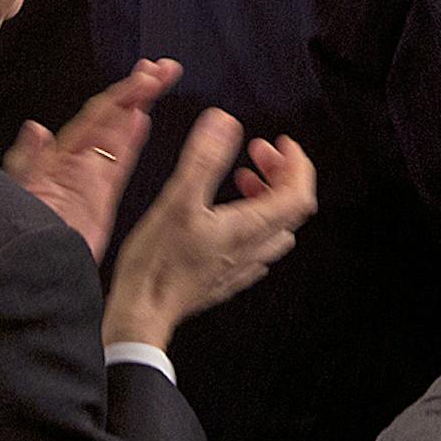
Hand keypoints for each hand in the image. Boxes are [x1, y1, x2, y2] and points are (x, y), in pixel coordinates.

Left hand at [4, 58, 180, 262]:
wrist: (34, 266)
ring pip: (120, 133)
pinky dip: (132, 139)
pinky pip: (120, 161)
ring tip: (160, 83)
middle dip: (137, 90)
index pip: (95, 114)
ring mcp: (91, 177)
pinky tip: (142, 121)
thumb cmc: (19, 229)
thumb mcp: (16, 188)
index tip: (144, 72)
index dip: (121, 92)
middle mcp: (75, 161)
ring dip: (139, 106)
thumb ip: (26, 158)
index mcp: (55, 155)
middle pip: (112, 117)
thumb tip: (34, 129)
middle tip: (163, 70)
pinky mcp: (102, 196)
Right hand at [103, 110, 315, 349]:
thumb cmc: (157, 263)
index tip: (280, 143)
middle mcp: (254, 248)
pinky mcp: (227, 279)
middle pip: (290, 206)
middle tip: (256, 153)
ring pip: (275, 226)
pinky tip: (229, 215)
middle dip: (279, 172)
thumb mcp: (177, 201)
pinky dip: (252, 220)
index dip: (297, 163)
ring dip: (266, 196)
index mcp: (251, 227)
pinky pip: (257, 245)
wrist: (140, 317)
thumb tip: (225, 122)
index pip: (299, 192)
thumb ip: (204, 160)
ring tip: (242, 179)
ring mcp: (243, 266)